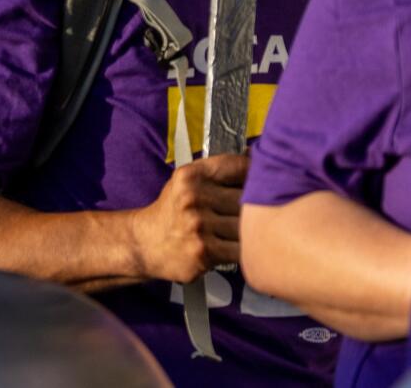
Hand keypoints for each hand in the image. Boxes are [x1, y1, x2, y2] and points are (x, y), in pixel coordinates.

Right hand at [131, 153, 247, 282]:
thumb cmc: (173, 212)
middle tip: (250, 214)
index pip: (239, 166)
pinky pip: (241, 250)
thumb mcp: (186, 183)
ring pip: (247, 226)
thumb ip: (218, 172)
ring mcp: (199, 224)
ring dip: (249, 233)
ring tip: (238, 233)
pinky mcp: (205, 251)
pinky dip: (243, 252)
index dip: (257, 174)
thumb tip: (255, 158)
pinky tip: (232, 247)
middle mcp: (193, 196)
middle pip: (247, 199)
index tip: (265, 181)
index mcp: (190, 175)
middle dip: (253, 209)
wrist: (145, 244)